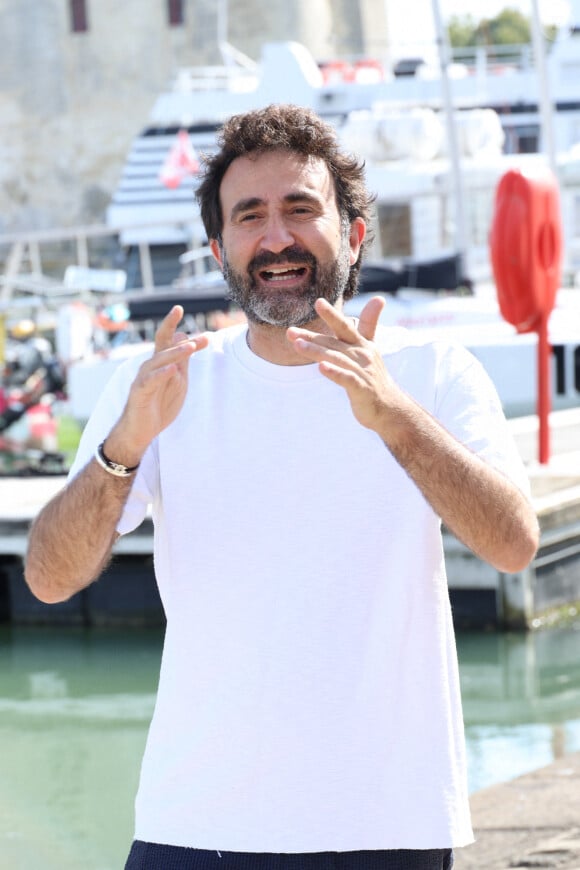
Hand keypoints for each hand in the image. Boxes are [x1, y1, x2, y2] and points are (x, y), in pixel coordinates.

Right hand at [109, 306, 208, 460]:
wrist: (141, 430)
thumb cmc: (158, 404)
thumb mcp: (177, 382)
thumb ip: (182, 362)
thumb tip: (188, 340)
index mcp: (160, 363)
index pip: (169, 341)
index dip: (182, 332)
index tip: (196, 325)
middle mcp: (150, 366)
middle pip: (163, 345)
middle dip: (178, 334)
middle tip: (197, 329)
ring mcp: (143, 378)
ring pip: (158, 361)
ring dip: (175, 353)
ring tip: (190, 347)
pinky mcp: (139, 392)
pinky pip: (150, 381)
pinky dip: (161, 374)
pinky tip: (172, 370)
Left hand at [287, 296, 401, 432]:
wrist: (389, 407)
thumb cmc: (374, 376)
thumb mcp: (371, 347)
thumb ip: (369, 324)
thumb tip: (379, 297)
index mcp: (362, 345)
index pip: (344, 327)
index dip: (332, 315)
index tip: (318, 302)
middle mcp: (362, 355)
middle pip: (333, 343)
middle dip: (312, 337)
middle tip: (290, 332)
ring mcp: (363, 372)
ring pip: (336, 359)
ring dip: (317, 352)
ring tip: (298, 345)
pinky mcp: (362, 389)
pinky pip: (347, 379)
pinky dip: (334, 373)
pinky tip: (321, 368)